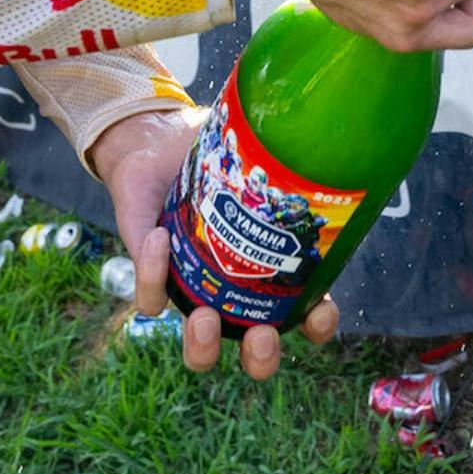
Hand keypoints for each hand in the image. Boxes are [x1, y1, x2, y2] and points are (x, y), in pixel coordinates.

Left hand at [94, 108, 340, 379]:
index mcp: (271, 270)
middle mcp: (235, 292)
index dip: (319, 325)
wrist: (155, 143)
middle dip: (262, 358)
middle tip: (262, 336)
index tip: (321, 314)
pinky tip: (159, 238)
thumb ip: (284, 143)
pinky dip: (154, 274)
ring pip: (199, 348)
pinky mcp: (151, 279)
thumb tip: (318, 115)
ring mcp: (193, 291)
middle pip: (255, 354)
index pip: (306, 315)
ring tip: (203, 317)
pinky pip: (151, 299)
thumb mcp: (255, 148)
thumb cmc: (214, 150)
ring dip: (202, 346)